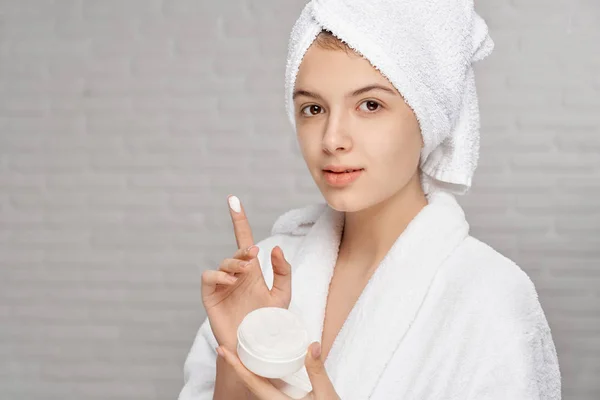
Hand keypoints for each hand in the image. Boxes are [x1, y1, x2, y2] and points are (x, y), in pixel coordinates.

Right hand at [201, 195, 292, 350]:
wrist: (256, 350)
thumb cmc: (270, 323)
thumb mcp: (283, 296)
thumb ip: (283, 272)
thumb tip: (276, 247)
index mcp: (252, 271)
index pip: (244, 240)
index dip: (239, 220)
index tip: (233, 200)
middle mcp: (235, 275)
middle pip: (236, 252)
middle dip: (243, 250)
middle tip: (253, 256)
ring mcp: (222, 286)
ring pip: (223, 263)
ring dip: (234, 263)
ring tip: (245, 273)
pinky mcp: (210, 298)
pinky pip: (208, 278)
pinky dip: (218, 275)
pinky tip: (231, 281)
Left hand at [216, 342, 340, 399]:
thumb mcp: (325, 394)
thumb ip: (317, 370)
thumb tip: (312, 345)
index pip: (251, 381)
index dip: (236, 365)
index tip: (223, 350)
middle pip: (250, 383)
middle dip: (237, 365)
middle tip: (227, 347)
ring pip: (258, 386)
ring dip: (248, 370)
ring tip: (242, 352)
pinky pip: (268, 389)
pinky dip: (261, 375)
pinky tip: (264, 366)